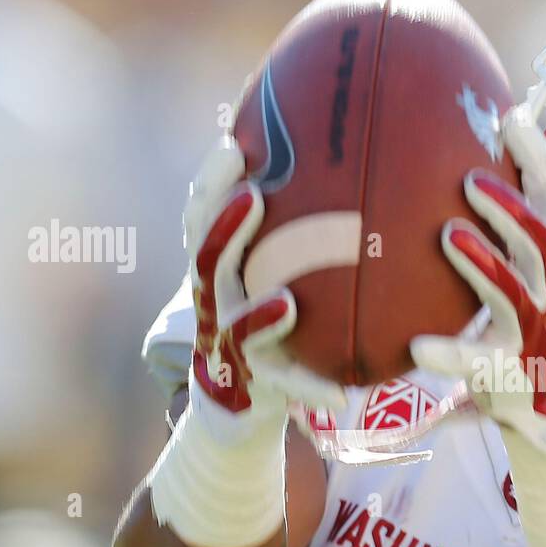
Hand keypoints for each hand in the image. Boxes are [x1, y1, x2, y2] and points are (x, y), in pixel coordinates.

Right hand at [183, 140, 345, 436]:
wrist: (238, 402)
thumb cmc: (260, 320)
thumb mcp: (269, 269)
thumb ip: (292, 224)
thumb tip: (344, 158)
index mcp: (218, 269)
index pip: (201, 218)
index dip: (211, 183)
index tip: (231, 144)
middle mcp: (216, 304)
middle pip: (207, 263)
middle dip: (226, 229)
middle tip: (254, 196)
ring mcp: (231, 349)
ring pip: (238, 330)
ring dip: (259, 316)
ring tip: (286, 303)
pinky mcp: (257, 389)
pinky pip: (287, 389)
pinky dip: (312, 391)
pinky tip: (340, 399)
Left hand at [411, 107, 545, 459]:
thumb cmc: (528, 327)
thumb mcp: (525, 276)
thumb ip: (504, 233)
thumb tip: (465, 166)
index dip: (538, 159)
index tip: (514, 114)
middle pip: (542, 241)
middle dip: (511, 207)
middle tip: (470, 177)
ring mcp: (532, 335)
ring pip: (514, 293)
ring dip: (484, 262)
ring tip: (448, 235)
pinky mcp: (509, 374)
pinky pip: (477, 362)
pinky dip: (450, 353)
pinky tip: (418, 347)